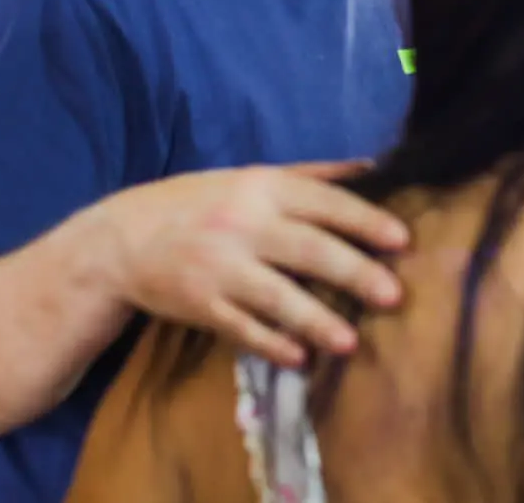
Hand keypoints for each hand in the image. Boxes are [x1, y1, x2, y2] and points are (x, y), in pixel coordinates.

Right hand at [98, 161, 408, 367]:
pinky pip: (242, 328)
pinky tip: (300, 357)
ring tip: (350, 342)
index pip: (323, 202)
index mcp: (262, 188)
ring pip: (276, 296)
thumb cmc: (201, 203)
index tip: (402, 239)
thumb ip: (312, 173)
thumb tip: (375, 166)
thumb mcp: (252, 176)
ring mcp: (219, 268)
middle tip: (393, 294)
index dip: (364, 221)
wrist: (121, 238)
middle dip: (353, 272)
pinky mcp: (200, 305)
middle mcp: (243, 225)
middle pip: (307, 250)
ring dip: (316, 320)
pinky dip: (271, 343)